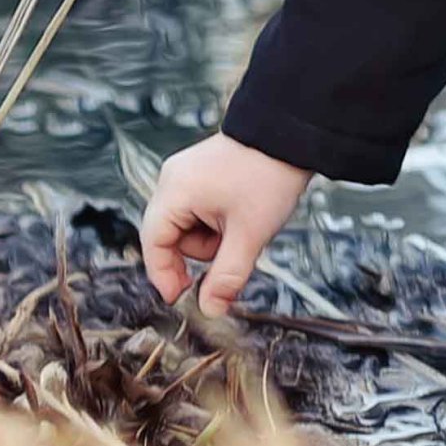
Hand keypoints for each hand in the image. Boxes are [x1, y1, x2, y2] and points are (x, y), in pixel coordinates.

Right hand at [140, 133, 312, 314]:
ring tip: (242, 226)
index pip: (154, 244)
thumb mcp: (249, 235)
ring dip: (211, 238)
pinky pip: (197, 211)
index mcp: (175, 191)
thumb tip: (210, 310)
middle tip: (231, 255)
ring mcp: (184, 175)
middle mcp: (172, 180)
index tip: (183, 298)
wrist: (291, 135)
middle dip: (200, 252)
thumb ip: (226, 277)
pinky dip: (215, 223)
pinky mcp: (199, 174)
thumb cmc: (269, 176)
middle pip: (169, 237)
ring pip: (186, 227)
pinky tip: (239, 215)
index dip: (165, 275)